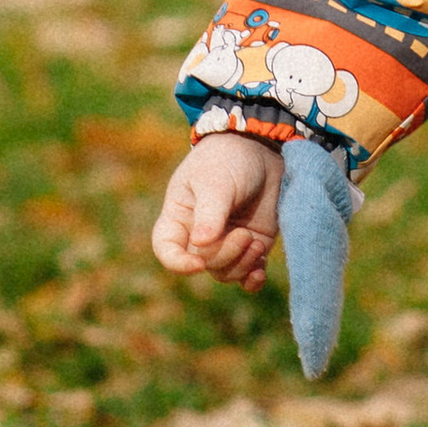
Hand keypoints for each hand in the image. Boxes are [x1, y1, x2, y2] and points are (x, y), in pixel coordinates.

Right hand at [152, 133, 281, 291]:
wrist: (260, 148)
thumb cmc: (227, 160)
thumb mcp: (216, 181)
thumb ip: (210, 212)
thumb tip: (201, 243)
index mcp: (179, 218)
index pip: (167, 250)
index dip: (178, 263)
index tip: (198, 264)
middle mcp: (199, 236)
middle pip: (204, 264)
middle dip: (225, 254)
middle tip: (245, 234)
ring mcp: (226, 242)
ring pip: (226, 272)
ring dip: (242, 265)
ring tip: (256, 243)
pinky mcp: (251, 245)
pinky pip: (247, 275)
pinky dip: (253, 278)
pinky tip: (261, 270)